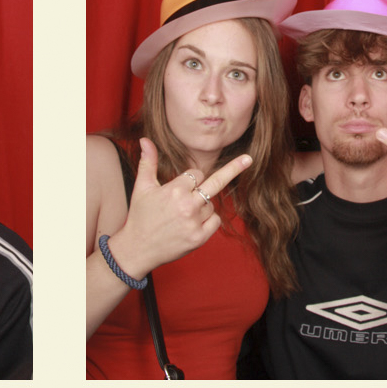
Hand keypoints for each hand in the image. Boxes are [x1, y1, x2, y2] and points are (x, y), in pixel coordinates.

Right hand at [110, 138, 251, 277]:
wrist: (138, 248)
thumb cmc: (140, 215)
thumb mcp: (142, 187)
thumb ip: (148, 162)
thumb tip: (145, 139)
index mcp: (175, 189)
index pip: (196, 174)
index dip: (190, 179)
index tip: (180, 187)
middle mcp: (187, 204)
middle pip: (216, 182)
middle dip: (233, 168)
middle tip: (249, 158)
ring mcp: (195, 222)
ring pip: (211, 204)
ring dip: (202, 206)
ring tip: (181, 216)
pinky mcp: (199, 238)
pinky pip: (215, 221)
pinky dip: (208, 221)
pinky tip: (190, 225)